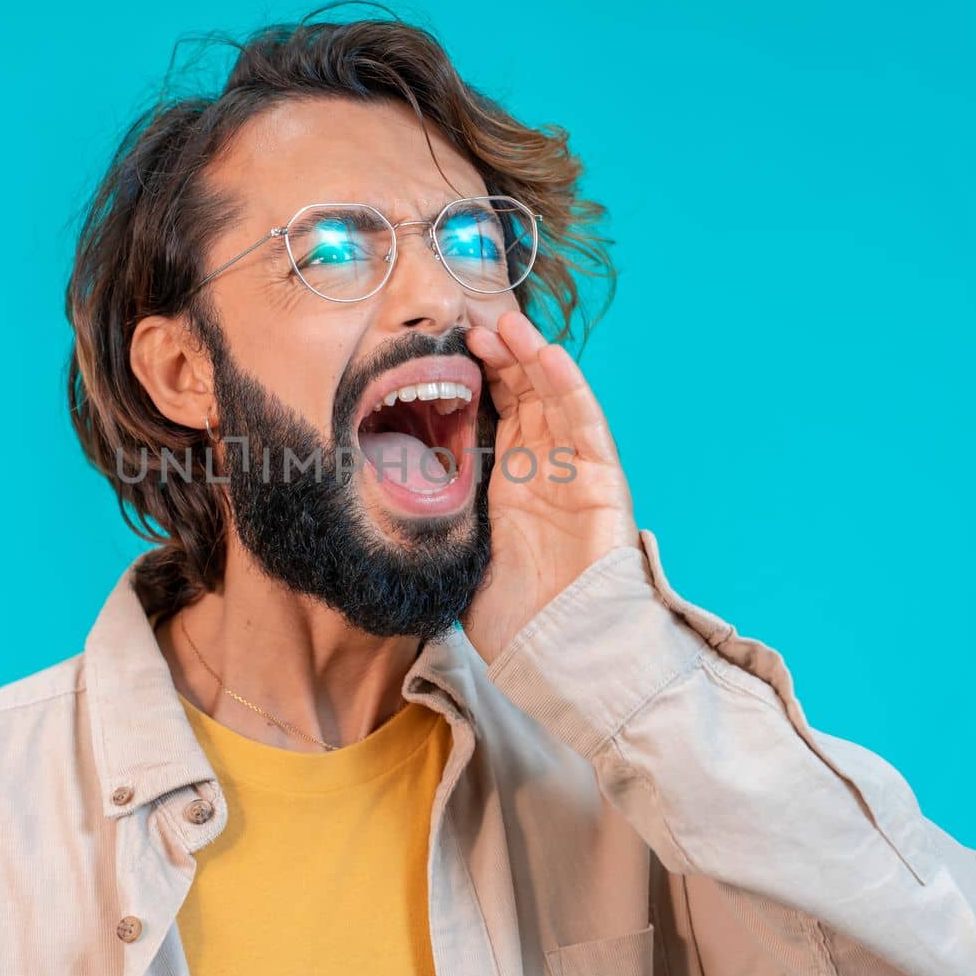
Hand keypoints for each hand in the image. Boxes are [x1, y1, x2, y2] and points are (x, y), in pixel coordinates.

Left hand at [462, 310, 640, 664]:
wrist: (563, 656)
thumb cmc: (516, 622)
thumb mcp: (458, 563)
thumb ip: (434, 532)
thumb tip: (372, 517)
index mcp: (507, 488)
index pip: (492, 417)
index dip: (473, 379)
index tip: (444, 345)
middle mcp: (541, 473)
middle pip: (522, 397)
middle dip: (498, 358)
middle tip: (468, 320)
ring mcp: (573, 474)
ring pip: (553, 400)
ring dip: (530, 359)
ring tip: (503, 322)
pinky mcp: (602, 483)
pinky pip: (586, 426)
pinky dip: (569, 388)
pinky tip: (547, 355)